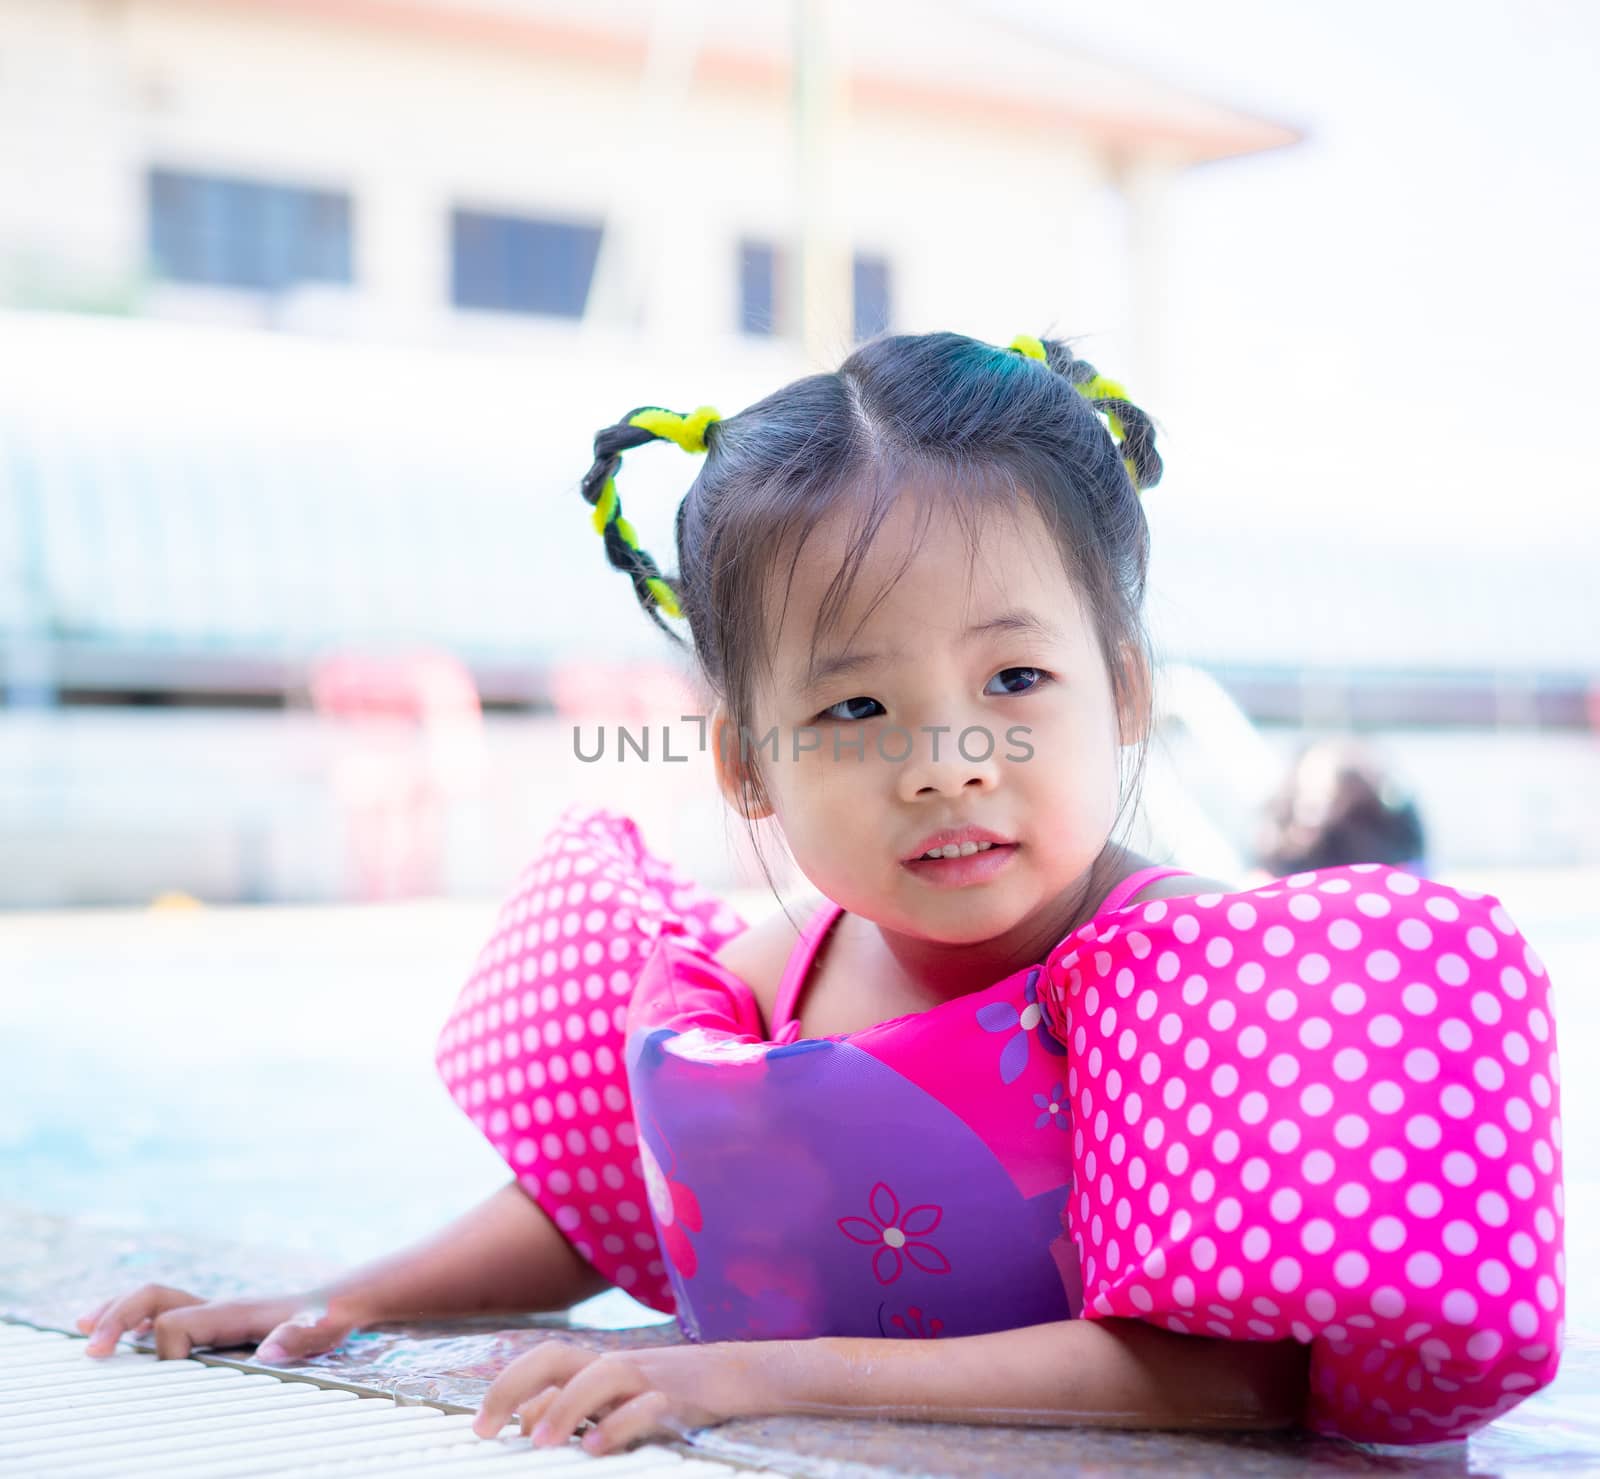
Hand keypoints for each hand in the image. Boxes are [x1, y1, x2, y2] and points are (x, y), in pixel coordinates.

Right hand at [76, 1284, 368, 1364]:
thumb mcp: (323, 1328)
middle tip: (88, 1347)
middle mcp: (217, 1308)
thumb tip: (269, 1352)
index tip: (172, 1375)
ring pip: (157, 1304)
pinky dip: (141, 1322)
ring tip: (84, 1328)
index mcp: (230, 1311)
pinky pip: (171, 1318)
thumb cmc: (332, 1317)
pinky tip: (131, 1337)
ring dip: (119, 1314)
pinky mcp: (222, 1325)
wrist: (346, 1300)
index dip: (165, 1349)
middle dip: (116, 1316)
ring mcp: (217, 1314)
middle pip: (154, 1298)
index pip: (174, 1325)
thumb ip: (299, 1336)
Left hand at [470, 1338, 779, 1454]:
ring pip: (599, 1375)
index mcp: (599, 1366)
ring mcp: (647, 1377)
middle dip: (514, 1386)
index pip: (541, 1364)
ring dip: (565, 1406)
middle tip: (486, 1428)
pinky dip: (620, 1423)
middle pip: (555, 1357)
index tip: (483, 1427)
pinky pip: (646, 1405)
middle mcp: (616, 1366)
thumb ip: (576, 1408)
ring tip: (541, 1442)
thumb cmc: (674, 1393)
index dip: (506, 1389)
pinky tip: (598, 1448)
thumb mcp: (619, 1400)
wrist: (743, 1375)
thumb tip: (528, 1425)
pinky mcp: (678, 1398)